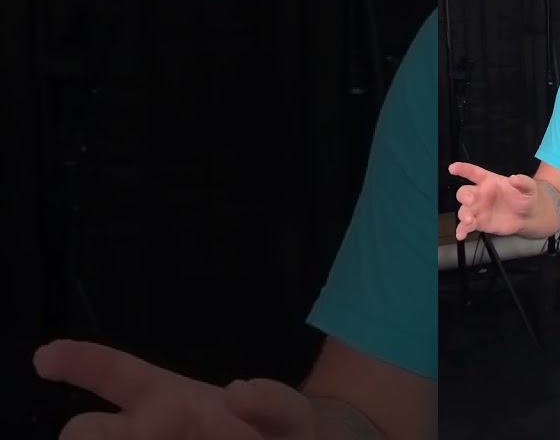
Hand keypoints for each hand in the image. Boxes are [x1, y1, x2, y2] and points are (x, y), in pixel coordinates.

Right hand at [33, 340, 313, 439]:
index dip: (80, 360)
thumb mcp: (284, 414)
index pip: (115, 372)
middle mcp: (143, 431)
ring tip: (151, 439)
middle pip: (85, 432)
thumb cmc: (270, 437)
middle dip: (91, 437)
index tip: (46, 357)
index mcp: (166, 399)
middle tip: (138, 434)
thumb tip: (236, 391)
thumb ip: (271, 402)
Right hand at [449, 161, 538, 239]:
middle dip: (464, 196)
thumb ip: (522, 182)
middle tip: (469, 200)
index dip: (463, 169)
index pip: (473, 172)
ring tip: (469, 221)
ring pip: (463, 210)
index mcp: (489, 181)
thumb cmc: (525, 197)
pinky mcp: (479, 223)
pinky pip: (466, 226)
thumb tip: (515, 178)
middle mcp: (480, 194)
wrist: (528, 216)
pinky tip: (461, 235)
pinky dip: (461, 230)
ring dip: (463, 215)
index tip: (453, 168)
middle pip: (464, 192)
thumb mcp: (528, 187)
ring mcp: (478, 209)